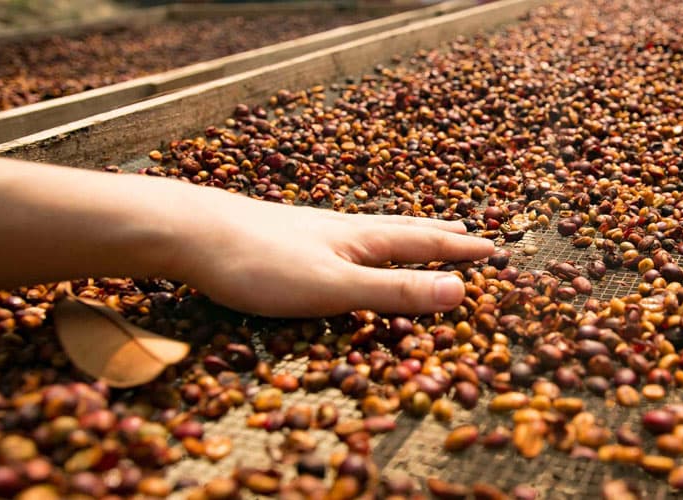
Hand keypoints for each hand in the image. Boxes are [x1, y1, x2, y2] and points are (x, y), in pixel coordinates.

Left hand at [173, 189, 494, 316]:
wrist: (190, 231)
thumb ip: (394, 292)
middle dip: (438, 233)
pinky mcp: (285, 234)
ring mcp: (313, 228)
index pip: (425, 245)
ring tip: (418, 228)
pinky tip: (345, 238)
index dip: (459, 251)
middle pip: (403, 229)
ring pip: (372, 229)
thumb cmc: (262, 264)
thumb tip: (460, 292)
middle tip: (465, 229)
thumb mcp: (336, 288)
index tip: (492, 250)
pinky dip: (365, 236)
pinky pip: (344, 233)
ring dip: (404, 231)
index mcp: (363, 241)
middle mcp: (344, 228)